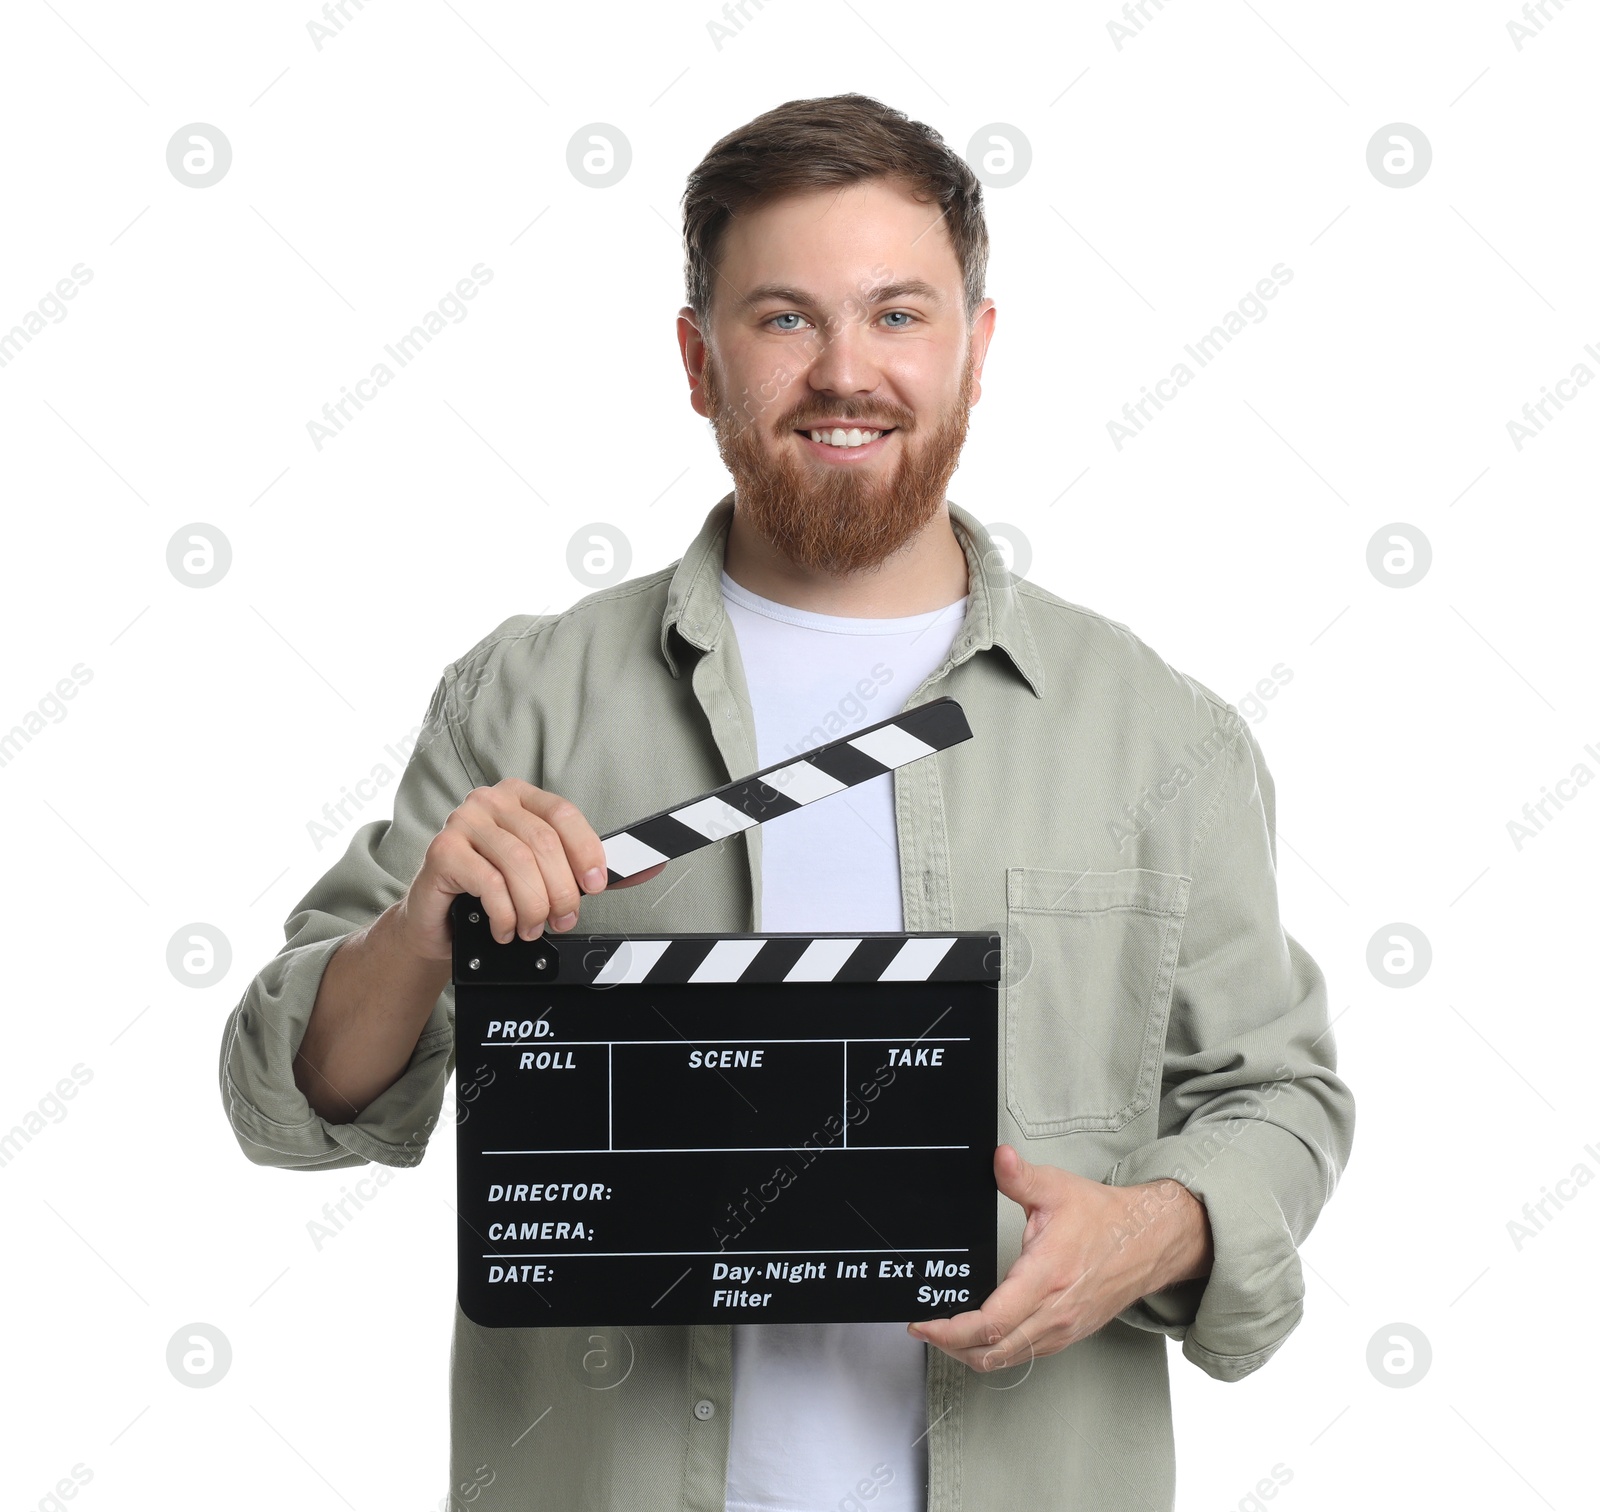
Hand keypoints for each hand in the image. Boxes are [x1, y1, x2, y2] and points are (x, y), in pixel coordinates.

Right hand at [398, 778, 666, 961]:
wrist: (439, 924)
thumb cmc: (492, 896)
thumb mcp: (543, 878)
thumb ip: (585, 870)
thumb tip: (646, 867)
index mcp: (519, 797)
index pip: (563, 813)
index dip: (586, 849)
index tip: (597, 885)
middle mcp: (489, 802)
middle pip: (543, 842)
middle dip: (562, 889)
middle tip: (564, 919)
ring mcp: (462, 822)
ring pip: (518, 863)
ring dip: (534, 905)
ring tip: (533, 928)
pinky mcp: (442, 851)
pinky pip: (488, 882)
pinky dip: (505, 913)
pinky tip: (505, 928)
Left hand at [908, 1145, 1212, 1371]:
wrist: (1147, 1241)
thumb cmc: (1103, 1218)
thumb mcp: (1057, 1188)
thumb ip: (1021, 1176)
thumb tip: (998, 1158)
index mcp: (1046, 1277)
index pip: (992, 1322)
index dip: (951, 1331)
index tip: (923, 1323)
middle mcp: (1054, 1312)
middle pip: (992, 1351)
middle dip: (950, 1346)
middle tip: (924, 1328)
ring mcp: (1062, 1329)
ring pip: (1007, 1359)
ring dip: (971, 1352)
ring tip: (944, 1333)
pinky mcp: (1068, 1334)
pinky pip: (1023, 1355)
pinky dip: (995, 1351)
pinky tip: (979, 1334)